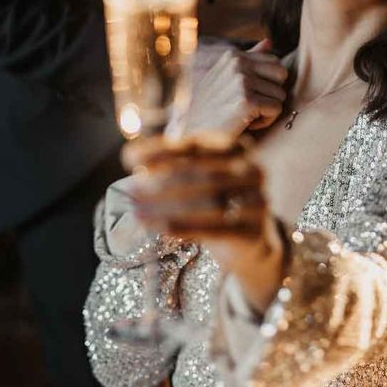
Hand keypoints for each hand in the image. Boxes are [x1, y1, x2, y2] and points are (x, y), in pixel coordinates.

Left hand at [124, 134, 285, 312]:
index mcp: (238, 148)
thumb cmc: (218, 200)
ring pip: (207, 202)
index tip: (128, 158)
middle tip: (131, 191)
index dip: (160, 150)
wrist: (252, 242)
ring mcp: (258, 201)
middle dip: (161, 183)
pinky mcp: (254, 231)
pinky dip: (183, 227)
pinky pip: (214, 229)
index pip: (195, 145)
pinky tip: (159, 227)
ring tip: (138, 212)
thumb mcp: (200, 176)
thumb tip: (131, 153)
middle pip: (200, 174)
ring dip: (167, 207)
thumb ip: (173, 162)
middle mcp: (252, 171)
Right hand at [181, 39, 288, 137]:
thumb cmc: (211, 107)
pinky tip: (247, 123)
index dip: (269, 82)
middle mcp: (238, 64)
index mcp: (234, 56)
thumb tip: (269, 42)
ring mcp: (242, 82)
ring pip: (280, 95)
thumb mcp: (226, 77)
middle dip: (272, 93)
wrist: (193, 131)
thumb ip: (249, 59)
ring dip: (267, 110)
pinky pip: (276, 109)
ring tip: (246, 115)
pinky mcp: (246, 101)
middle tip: (253, 106)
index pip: (275, 62)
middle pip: (282, 76)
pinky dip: (265, 121)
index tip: (251, 95)